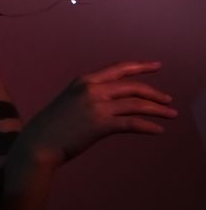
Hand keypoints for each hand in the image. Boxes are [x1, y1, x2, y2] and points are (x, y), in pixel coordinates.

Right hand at [13, 60, 177, 169]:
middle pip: (132, 86)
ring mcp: (97, 106)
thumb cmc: (52, 127)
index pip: (118, 69)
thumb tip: (111, 102)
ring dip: (157, 109)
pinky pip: (132, 123)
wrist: (39, 143)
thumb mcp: (69, 102)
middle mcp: (92, 89)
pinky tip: (158, 130)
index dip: (140, 67)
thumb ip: (89, 97)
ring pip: (136, 104)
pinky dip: (148, 126)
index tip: (156, 66)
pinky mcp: (101, 125)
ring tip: (170, 115)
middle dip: (154, 92)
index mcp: (84, 81)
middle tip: (168, 100)